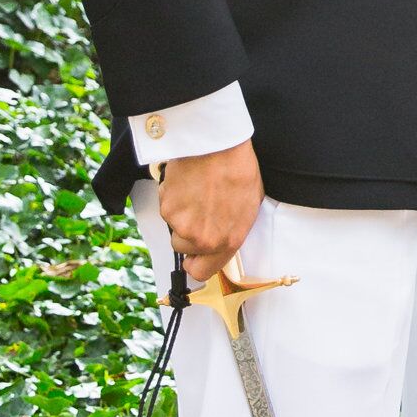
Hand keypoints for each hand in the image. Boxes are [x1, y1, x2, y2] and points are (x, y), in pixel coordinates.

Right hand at [157, 140, 264, 285]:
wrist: (218, 145)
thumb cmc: (238, 169)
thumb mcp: (249, 206)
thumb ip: (232, 231)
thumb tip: (220, 241)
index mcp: (227, 241)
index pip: (201, 272)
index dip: (196, 263)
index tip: (194, 256)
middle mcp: (202, 239)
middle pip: (183, 249)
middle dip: (188, 233)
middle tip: (199, 211)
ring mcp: (182, 225)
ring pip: (174, 228)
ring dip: (181, 215)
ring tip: (197, 192)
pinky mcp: (166, 208)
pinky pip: (166, 209)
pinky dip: (173, 199)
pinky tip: (188, 183)